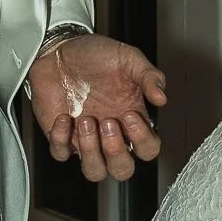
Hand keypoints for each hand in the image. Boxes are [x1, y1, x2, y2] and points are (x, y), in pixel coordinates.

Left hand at [28, 34, 165, 182]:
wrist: (61, 49)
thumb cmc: (96, 56)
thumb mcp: (128, 58)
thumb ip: (149, 76)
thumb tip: (161, 98)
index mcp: (132, 120)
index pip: (147, 149)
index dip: (142, 140)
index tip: (130, 114)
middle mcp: (111, 135)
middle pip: (122, 170)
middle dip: (116, 152)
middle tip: (107, 122)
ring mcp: (85, 139)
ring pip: (94, 171)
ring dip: (91, 151)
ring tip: (85, 120)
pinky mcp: (60, 136)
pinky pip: (61, 154)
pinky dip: (61, 139)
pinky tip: (64, 116)